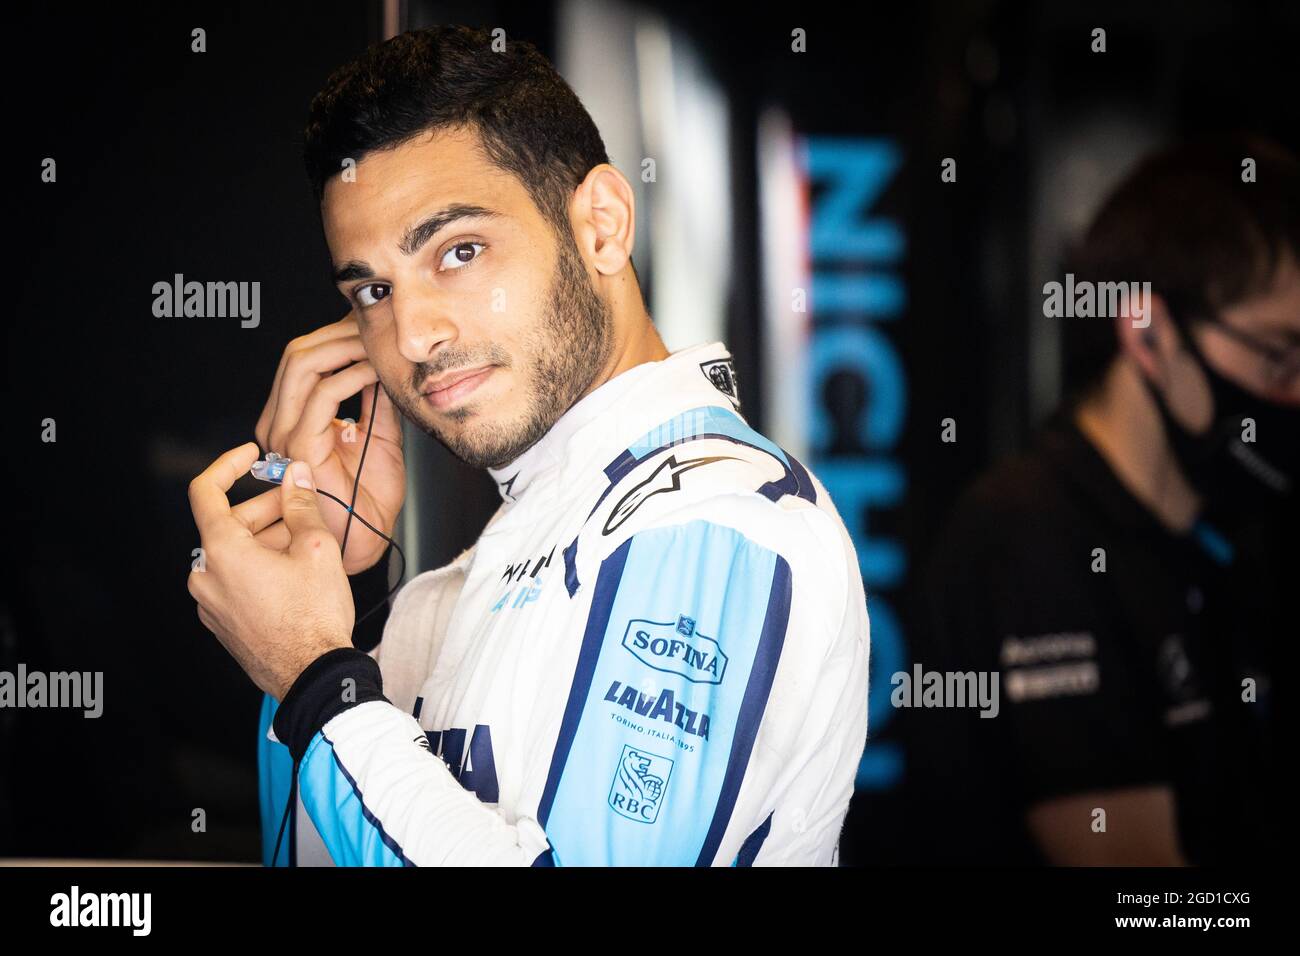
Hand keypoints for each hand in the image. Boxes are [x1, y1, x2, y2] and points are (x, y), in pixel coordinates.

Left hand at [188, 442, 354, 699]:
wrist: (313, 674)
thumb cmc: (314, 618)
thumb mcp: (316, 547)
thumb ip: (301, 504)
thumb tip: (296, 476)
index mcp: (221, 552)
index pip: (205, 491)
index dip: (228, 465)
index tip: (250, 457)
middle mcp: (206, 577)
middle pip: (228, 524)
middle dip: (265, 508)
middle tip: (299, 502)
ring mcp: (211, 604)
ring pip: (234, 554)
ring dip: (265, 539)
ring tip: (305, 540)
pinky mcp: (223, 623)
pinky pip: (236, 581)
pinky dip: (259, 566)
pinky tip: (294, 571)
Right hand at [254, 314, 404, 573]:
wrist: (369, 537)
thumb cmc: (370, 497)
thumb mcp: (378, 433)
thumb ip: (373, 397)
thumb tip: (380, 358)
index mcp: (292, 417)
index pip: (303, 358)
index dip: (336, 336)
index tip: (372, 327)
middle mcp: (280, 423)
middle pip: (297, 353)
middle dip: (339, 333)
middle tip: (377, 329)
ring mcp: (284, 434)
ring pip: (303, 365)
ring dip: (346, 347)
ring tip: (378, 345)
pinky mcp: (299, 447)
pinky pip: (321, 395)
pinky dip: (351, 375)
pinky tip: (374, 371)